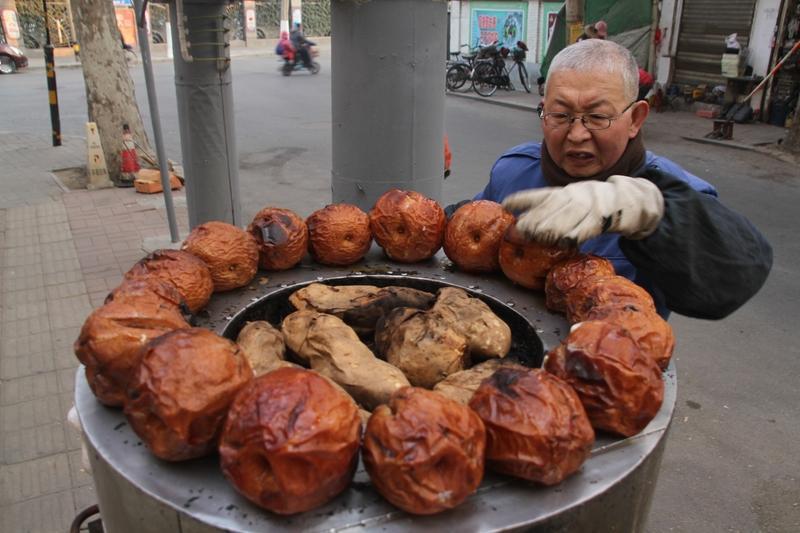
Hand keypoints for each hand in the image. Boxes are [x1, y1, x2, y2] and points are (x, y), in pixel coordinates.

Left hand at [502, 175, 663, 245]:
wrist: (631, 200)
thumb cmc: (593, 204)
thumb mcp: (568, 200)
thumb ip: (544, 206)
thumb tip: (512, 211)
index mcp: (564, 192)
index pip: (540, 194)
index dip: (523, 199)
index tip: (506, 204)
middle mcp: (575, 195)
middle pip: (551, 207)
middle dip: (535, 219)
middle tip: (521, 231)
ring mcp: (590, 205)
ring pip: (568, 217)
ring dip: (552, 228)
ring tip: (538, 238)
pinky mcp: (603, 218)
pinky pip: (587, 228)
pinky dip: (576, 235)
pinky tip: (565, 242)